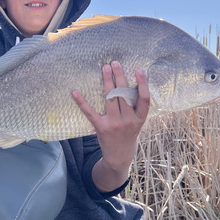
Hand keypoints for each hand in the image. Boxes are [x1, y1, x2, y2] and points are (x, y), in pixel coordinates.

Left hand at [72, 61, 149, 191]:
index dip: (143, 84)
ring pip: (111, 98)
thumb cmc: (129, 133)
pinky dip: (82, 102)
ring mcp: (114, 124)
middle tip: (115, 62)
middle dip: (119, 77)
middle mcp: (129, 120)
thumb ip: (135, 106)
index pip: (144, 99)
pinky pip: (90, 112)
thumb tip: (133, 82)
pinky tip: (75, 92)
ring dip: (107, 81)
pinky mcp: (101, 128)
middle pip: (124, 94)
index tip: (140, 70)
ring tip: (105, 68)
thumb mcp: (137, 121)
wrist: (120, 156)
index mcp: (140, 118)